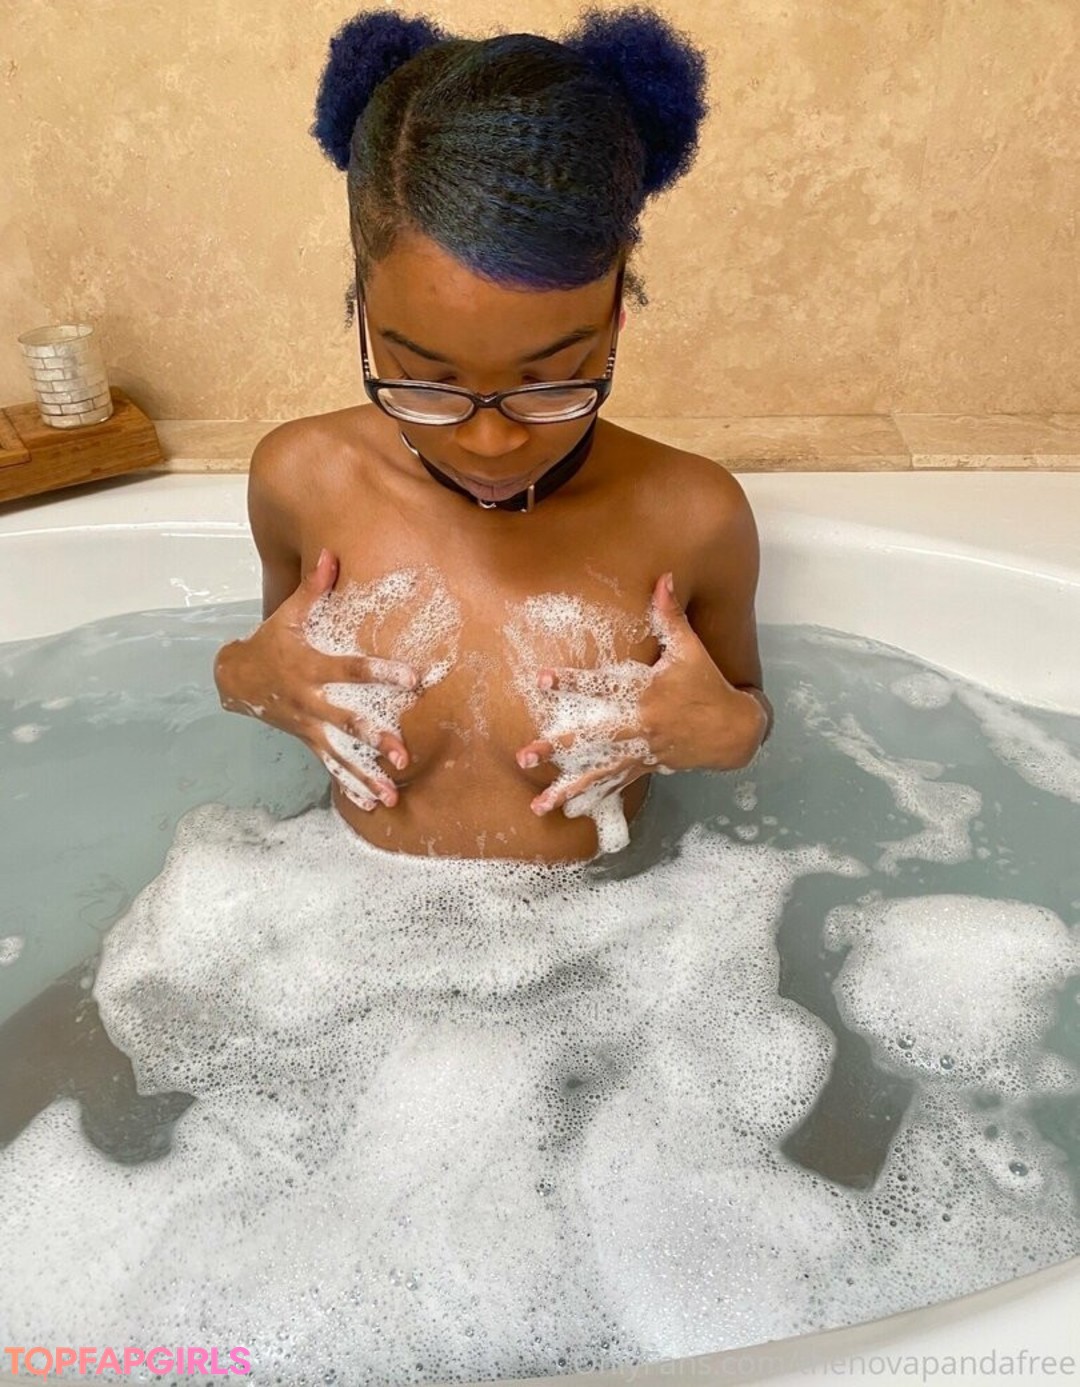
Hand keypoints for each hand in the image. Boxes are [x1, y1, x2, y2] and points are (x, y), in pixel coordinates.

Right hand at [213, 548, 418, 810]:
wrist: (233, 679)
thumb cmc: (269, 642)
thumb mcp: (287, 615)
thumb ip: (314, 589)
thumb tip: (332, 554)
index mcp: (311, 668)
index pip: (352, 670)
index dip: (382, 673)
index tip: (412, 679)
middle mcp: (310, 701)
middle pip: (346, 721)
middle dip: (374, 738)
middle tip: (402, 753)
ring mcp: (308, 725)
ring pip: (340, 754)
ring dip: (366, 775)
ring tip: (392, 795)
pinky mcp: (307, 740)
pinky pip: (330, 767)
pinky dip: (350, 786)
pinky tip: (373, 804)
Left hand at [516, 572, 766, 818]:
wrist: (734, 731)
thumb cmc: (708, 685)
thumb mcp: (691, 649)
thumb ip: (670, 615)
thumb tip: (664, 575)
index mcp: (647, 696)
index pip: (604, 687)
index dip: (573, 683)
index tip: (543, 680)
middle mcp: (640, 728)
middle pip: (593, 739)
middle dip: (559, 748)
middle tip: (526, 756)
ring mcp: (642, 753)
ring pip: (599, 773)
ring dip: (568, 788)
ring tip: (538, 805)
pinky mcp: (645, 768)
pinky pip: (614, 786)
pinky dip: (592, 799)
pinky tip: (566, 811)